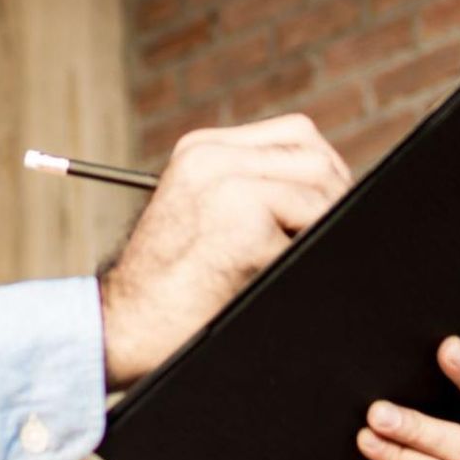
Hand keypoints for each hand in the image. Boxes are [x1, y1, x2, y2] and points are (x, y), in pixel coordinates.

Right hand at [98, 114, 351, 389]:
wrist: (124, 324)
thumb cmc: (168, 285)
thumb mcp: (202, 214)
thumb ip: (252, 188)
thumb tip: (331, 191)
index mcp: (202, 149)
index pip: (295, 135)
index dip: (324, 172)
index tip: (329, 207)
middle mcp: (212, 156)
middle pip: (315, 156)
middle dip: (335, 197)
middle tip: (331, 235)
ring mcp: (225, 183)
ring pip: (319, 190)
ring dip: (322, 228)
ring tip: (292, 258)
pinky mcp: (242, 219)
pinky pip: (310, 233)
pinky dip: (302, 259)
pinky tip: (269, 278)